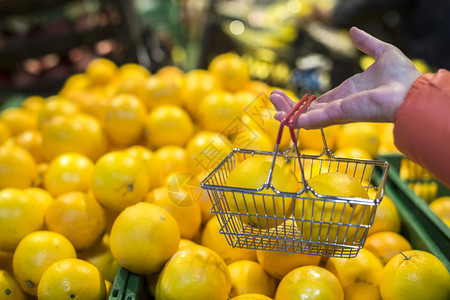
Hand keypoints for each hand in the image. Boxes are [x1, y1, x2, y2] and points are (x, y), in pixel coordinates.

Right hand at [270, 27, 421, 128]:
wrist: (411, 91)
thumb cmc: (402, 76)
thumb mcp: (381, 53)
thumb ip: (366, 43)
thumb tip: (353, 31)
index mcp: (347, 94)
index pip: (319, 101)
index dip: (303, 101)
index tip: (289, 97)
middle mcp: (340, 105)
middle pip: (308, 110)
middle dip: (289, 106)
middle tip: (272, 100)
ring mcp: (337, 112)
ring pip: (306, 116)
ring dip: (288, 112)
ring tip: (272, 108)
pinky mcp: (338, 114)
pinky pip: (313, 119)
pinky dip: (297, 120)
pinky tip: (282, 118)